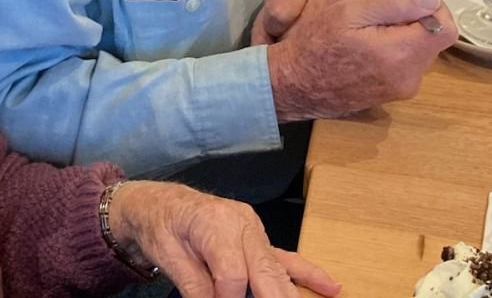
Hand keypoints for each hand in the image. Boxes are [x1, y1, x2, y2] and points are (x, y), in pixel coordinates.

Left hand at [108, 181, 339, 297]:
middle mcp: (242, 223)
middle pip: (264, 272)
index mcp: (216, 223)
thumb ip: (194, 285)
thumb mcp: (167, 256)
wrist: (159, 203)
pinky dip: (309, 274)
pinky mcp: (259, 240)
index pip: (233, 275)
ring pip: (279, 270)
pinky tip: (331, 288)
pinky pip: (287, 259)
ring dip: (291, 295)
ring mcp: (255, 231)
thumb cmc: (160, 225)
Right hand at [266, 0, 457, 121]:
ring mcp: (400, 89)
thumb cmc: (316, 43)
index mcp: (402, 55)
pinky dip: (389, 42)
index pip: (447, 28)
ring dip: (395, 25)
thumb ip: (397, 4)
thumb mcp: (351, 12)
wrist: (293, 84)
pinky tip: (362, 32)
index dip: (434, 7)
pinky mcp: (390, 94)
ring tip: (361, 8)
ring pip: (414, 48)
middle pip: (430, 37)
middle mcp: (409, 78)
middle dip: (407, 12)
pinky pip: (401, 62)